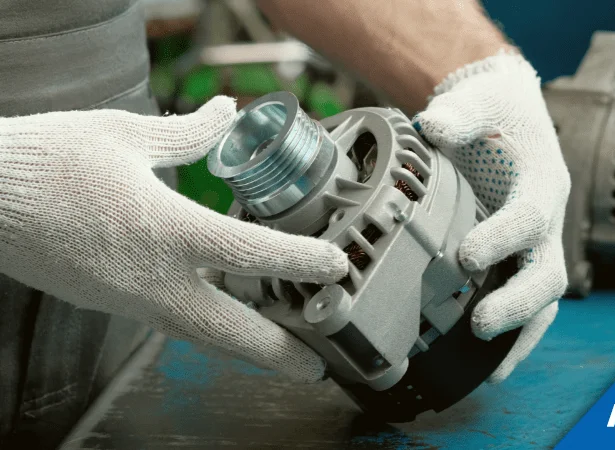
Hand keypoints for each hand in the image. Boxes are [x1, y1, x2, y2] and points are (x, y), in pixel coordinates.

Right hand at [0, 97, 347, 382]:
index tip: (335, 267)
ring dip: (247, 350)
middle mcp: (152, 277)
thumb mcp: (126, 135)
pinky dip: (209, 329)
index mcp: (164, 228)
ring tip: (284, 356)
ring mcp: (130, 299)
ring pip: (200, 336)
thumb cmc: (48, 162)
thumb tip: (226, 114)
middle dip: (279, 353)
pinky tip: (225, 318)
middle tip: (318, 369)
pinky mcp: (112, 303)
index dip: (300, 262)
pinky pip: (172, 322)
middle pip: (228, 331)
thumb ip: (187, 134)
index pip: (250, 252)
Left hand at [414, 50, 569, 382]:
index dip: (502, 238)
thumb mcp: (480, 101)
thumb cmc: (493, 111)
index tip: (467, 256)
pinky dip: (515, 337)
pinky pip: (528, 304)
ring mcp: (537, 245)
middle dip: (518, 301)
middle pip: (548, 271)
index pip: (529, 216)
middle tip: (479, 323)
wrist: (506, 117)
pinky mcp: (521, 259)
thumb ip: (460, 114)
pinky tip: (491, 365)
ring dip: (519, 333)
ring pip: (543, 298)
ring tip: (490, 368)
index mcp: (541, 182)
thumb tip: (433, 124)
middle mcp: (547, 220)